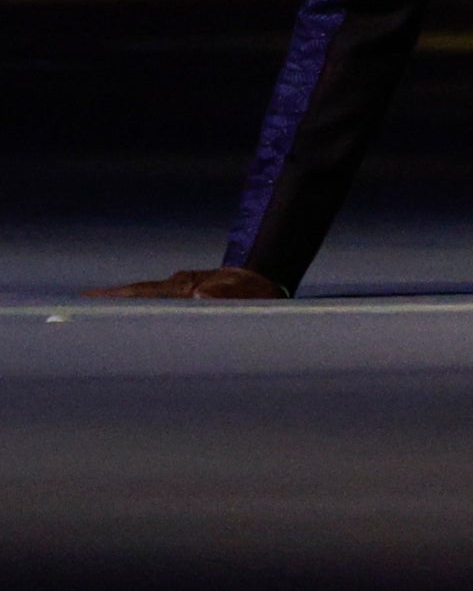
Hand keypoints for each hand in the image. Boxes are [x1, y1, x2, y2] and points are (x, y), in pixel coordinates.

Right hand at [85, 267, 284, 299]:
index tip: (92, 298)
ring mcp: (183, 289)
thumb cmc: (256, 290)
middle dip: (111, 300)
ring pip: (147, 296)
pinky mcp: (189, 295)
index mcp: (185, 287)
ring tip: (97, 311)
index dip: (119, 297)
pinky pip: (160, 302)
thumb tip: (199, 294)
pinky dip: (143, 307)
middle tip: (81, 305)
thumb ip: (223, 292)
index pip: (145, 292)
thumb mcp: (244, 292)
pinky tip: (133, 317)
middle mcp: (179, 286)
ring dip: (125, 303)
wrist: (266, 278)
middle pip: (138, 293)